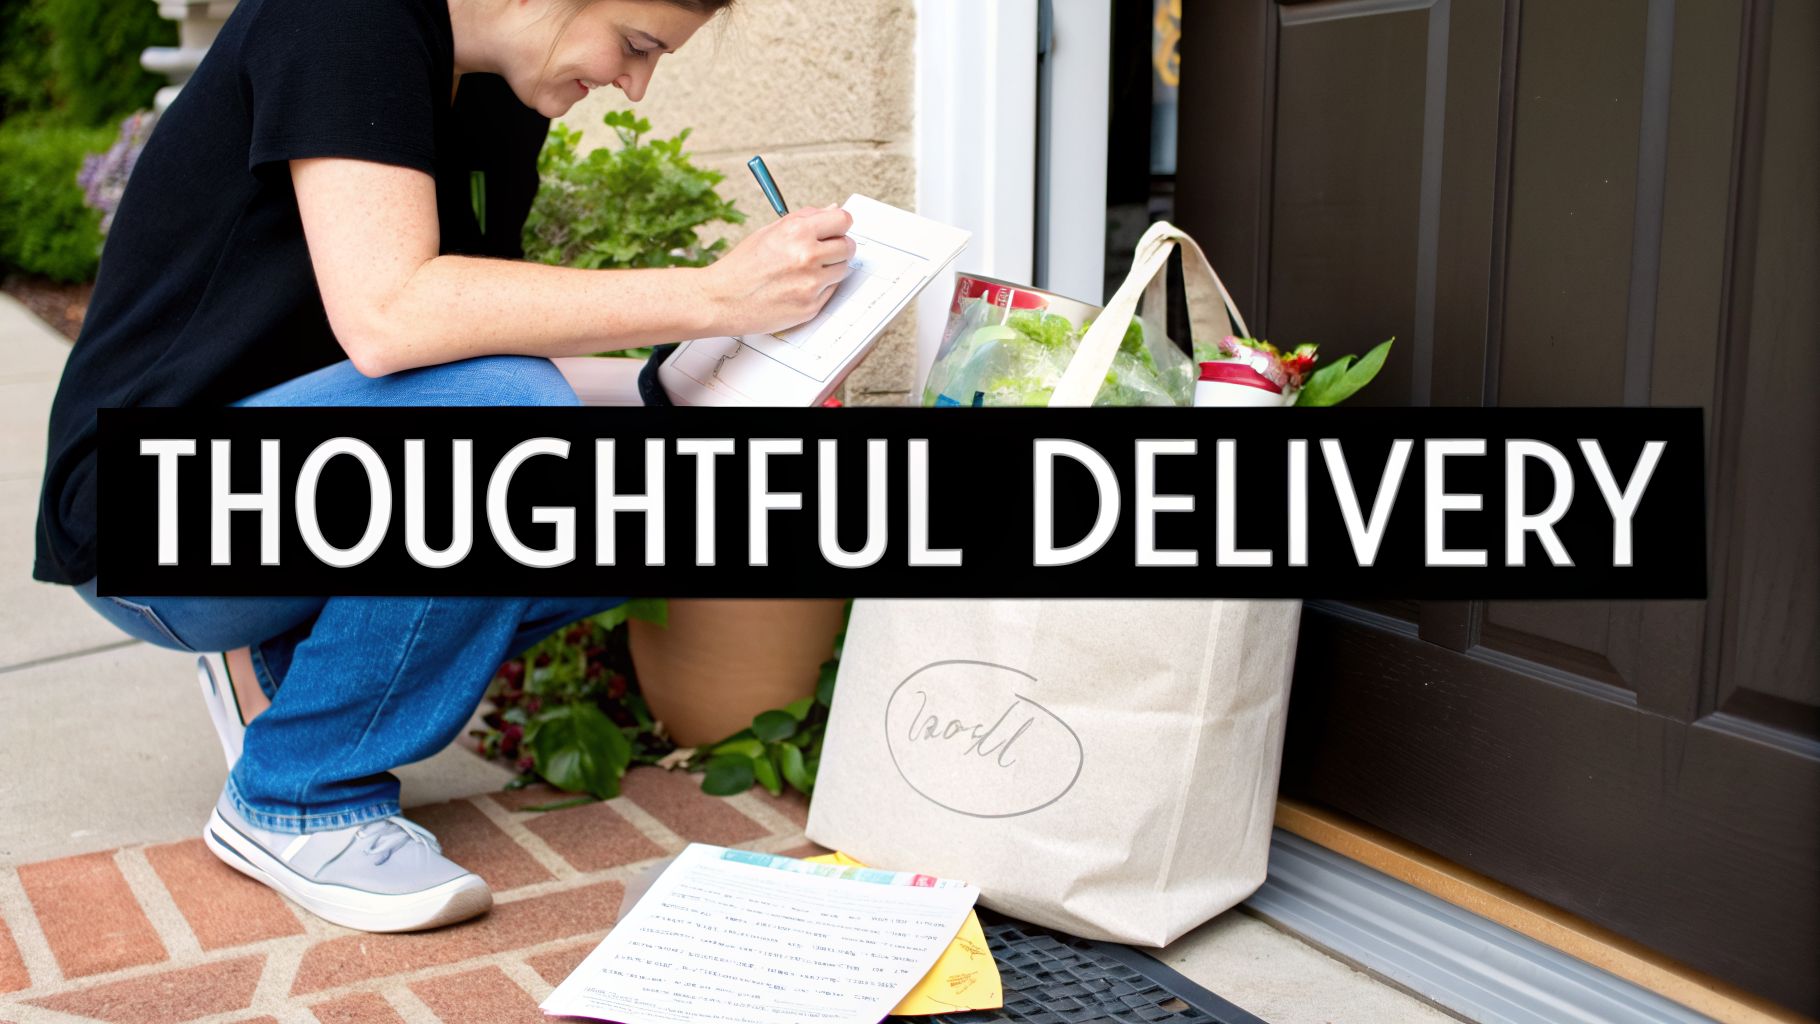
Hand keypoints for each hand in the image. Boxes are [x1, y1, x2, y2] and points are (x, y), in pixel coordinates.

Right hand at [699, 206, 855, 335]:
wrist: (722, 299)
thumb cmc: (742, 265)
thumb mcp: (769, 231)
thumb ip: (805, 219)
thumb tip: (833, 209)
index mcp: (797, 232)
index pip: (843, 220)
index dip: (840, 225)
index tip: (836, 229)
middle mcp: (807, 256)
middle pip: (848, 246)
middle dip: (838, 247)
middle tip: (822, 251)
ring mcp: (811, 284)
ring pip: (842, 270)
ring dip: (830, 268)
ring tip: (804, 270)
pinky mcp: (811, 306)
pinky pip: (831, 291)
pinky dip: (820, 288)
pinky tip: (797, 286)